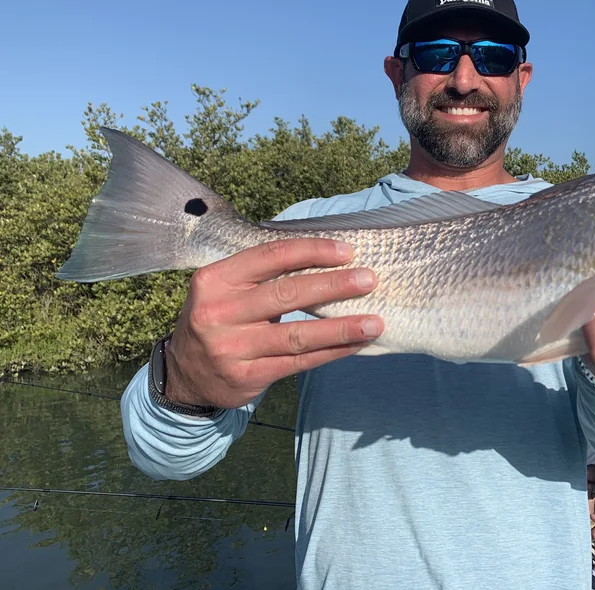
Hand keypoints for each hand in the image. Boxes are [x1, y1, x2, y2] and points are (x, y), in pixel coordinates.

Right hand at [163, 238, 383, 409]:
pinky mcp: (246, 377)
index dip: (312, 251)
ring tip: (375, 322)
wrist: (184, 374)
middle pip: (287, 294)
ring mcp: (231, 348)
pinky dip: (331, 353)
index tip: (347, 251)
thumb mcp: (226, 289)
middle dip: (334, 286)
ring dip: (341, 328)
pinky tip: (355, 345)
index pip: (271, 257)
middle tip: (369, 280)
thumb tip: (327, 258)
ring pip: (297, 334)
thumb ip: (264, 274)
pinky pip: (298, 363)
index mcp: (215, 280)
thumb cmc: (220, 319)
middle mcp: (219, 312)